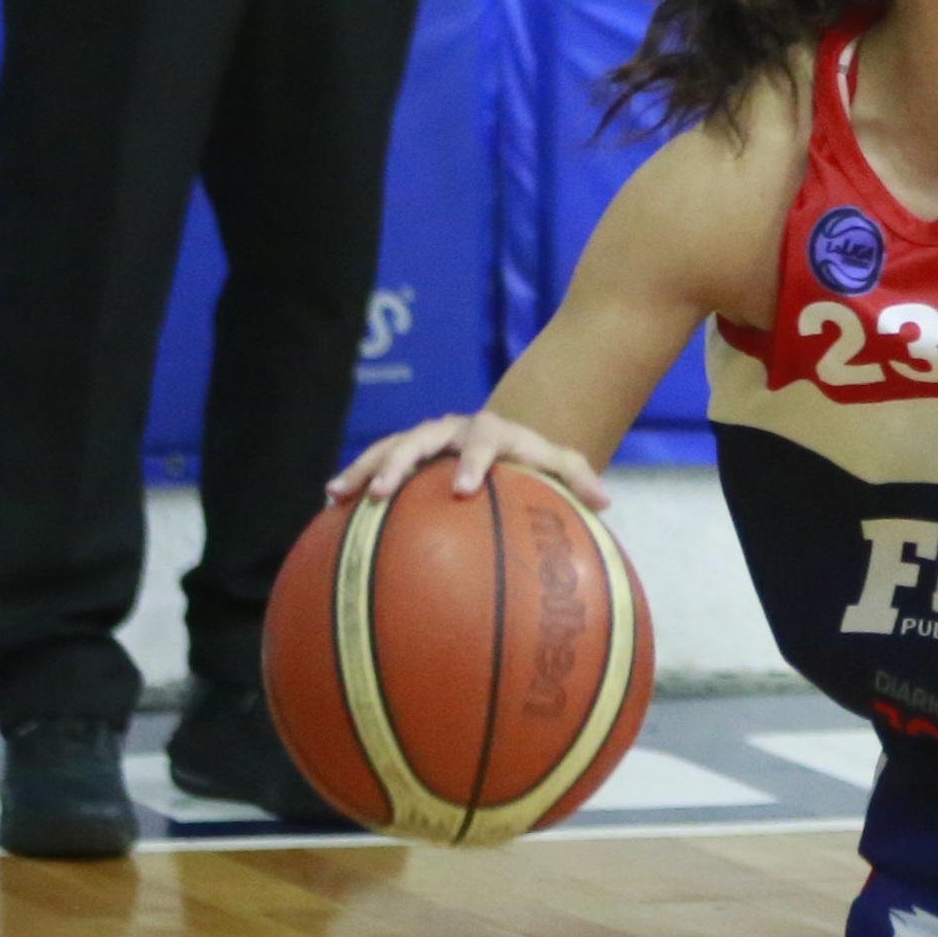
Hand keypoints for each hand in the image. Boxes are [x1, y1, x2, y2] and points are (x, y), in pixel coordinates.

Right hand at [329, 407, 611, 509]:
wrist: (504, 437)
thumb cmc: (534, 458)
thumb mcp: (560, 463)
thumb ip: (580, 477)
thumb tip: (605, 503)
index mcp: (489, 431)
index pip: (481, 440)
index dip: (472, 461)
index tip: (465, 489)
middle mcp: (450, 430)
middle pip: (419, 439)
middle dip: (399, 464)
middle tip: (382, 493)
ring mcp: (423, 440)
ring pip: (388, 448)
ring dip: (364, 469)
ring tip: (340, 494)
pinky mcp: (403, 453)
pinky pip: (374, 465)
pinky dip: (354, 480)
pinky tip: (332, 506)